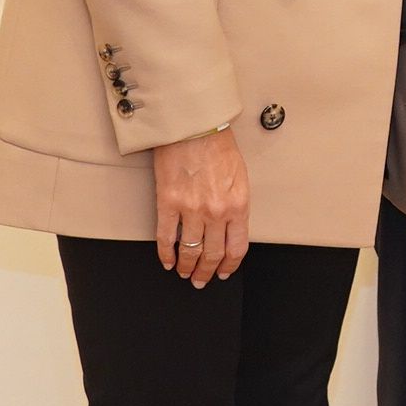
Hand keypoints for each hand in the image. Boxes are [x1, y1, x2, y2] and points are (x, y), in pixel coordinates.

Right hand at [151, 128, 248, 283]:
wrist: (194, 124)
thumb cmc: (218, 145)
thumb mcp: (239, 176)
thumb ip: (236, 204)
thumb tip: (230, 228)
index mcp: (238, 205)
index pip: (236, 248)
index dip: (229, 265)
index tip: (223, 272)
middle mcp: (216, 211)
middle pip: (212, 254)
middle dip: (206, 272)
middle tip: (201, 280)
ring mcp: (191, 208)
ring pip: (190, 251)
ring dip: (187, 267)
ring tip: (184, 273)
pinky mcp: (168, 202)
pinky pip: (166, 237)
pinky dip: (166, 254)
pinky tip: (168, 261)